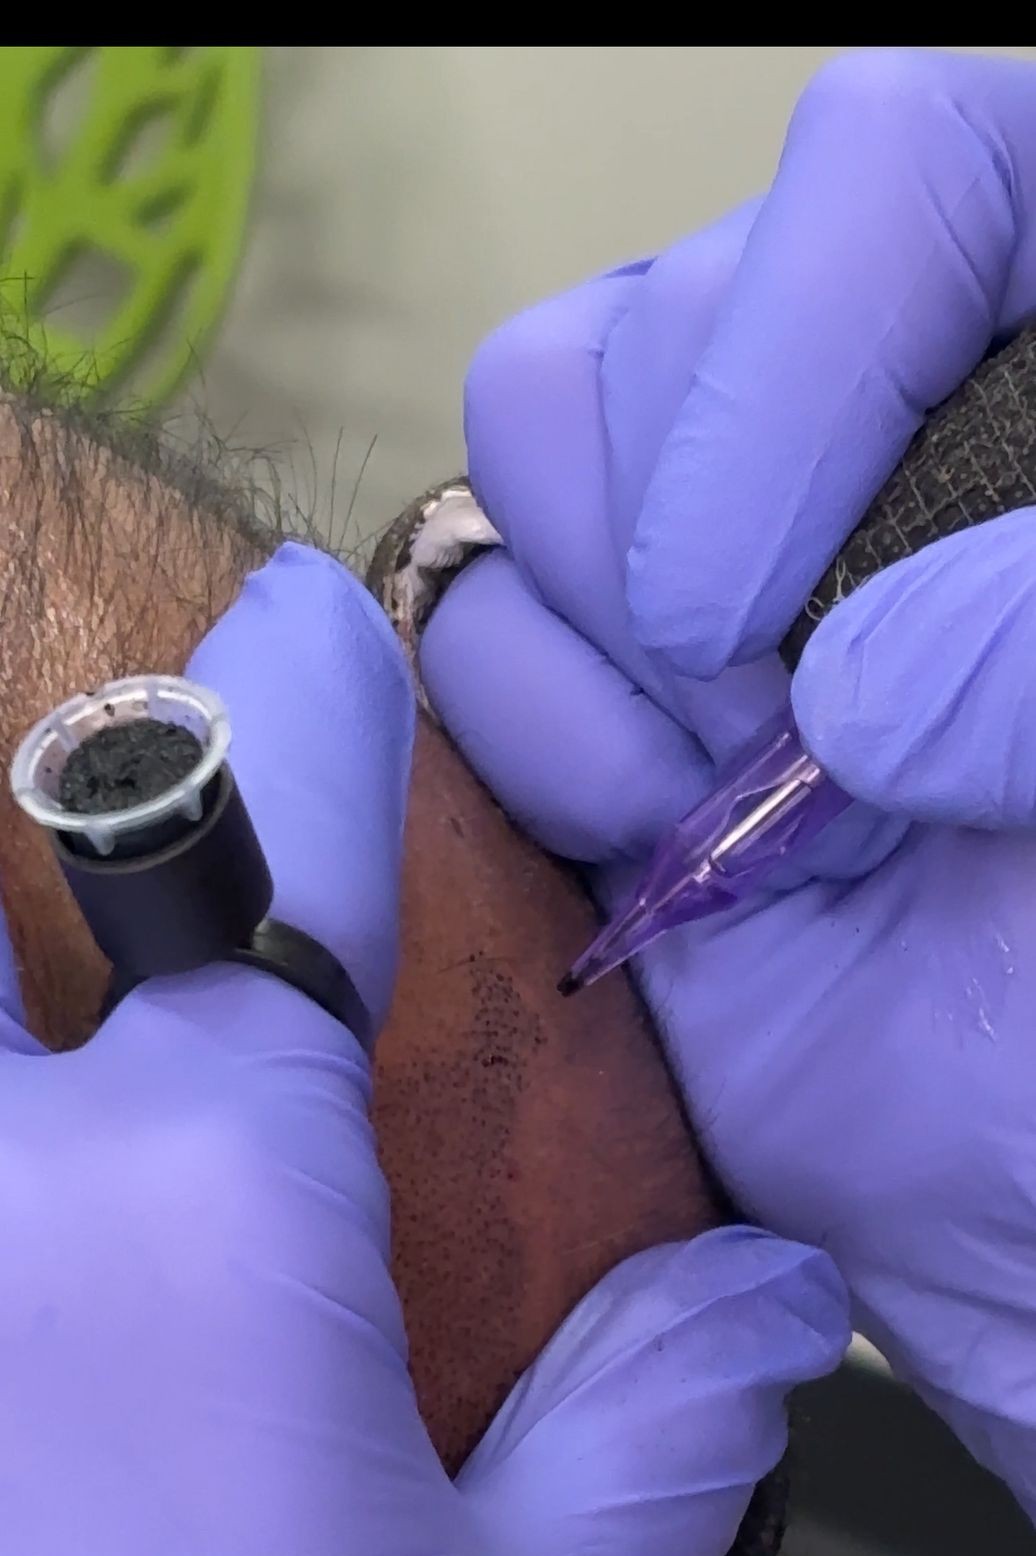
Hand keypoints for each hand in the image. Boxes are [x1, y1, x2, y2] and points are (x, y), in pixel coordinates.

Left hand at [0, 544, 847, 1555]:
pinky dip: (6, 1191)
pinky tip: (38, 1272)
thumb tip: (769, 1288)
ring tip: (66, 1063)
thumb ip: (651, 1419)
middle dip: (48, 785)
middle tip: (75, 776)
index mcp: (198, 1218)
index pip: (271, 827)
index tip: (309, 617)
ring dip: (11, 1013)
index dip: (316, 693)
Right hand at [422, 48, 1035, 1514]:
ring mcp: (731, 597)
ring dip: (613, 653)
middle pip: (672, 309)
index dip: (816, 319)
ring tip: (747, 799)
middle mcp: (883, 463)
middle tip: (808, 723)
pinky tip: (671, 849)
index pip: (915, 164)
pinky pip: (473, 644)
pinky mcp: (611, 730)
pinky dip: (545, 752)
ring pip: (536, 445)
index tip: (813, 568)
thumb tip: (860, 678)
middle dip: (700, 534)